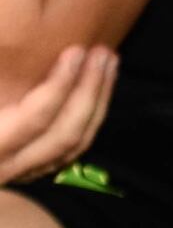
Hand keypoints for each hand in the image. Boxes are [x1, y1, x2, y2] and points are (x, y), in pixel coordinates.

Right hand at [0, 45, 115, 184]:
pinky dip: (88, 121)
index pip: (36, 119)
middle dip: (91, 90)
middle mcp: (5, 168)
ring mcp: (17, 176)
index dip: (61, 84)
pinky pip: (68, 152)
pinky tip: (96, 93)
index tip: (77, 51)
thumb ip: (0, 83)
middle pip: (66, 134)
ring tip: (107, 65)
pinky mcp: (24, 174)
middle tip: (103, 53)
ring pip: (73, 146)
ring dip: (97, 103)